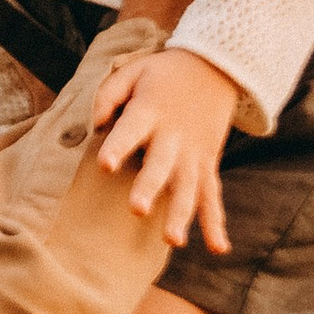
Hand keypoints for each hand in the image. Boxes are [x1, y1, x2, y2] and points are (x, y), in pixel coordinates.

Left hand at [90, 47, 238, 246]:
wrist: (217, 66)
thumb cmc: (164, 73)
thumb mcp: (134, 69)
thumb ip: (109, 93)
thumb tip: (95, 124)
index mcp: (151, 111)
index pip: (131, 130)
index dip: (118, 147)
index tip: (105, 165)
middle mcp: (174, 136)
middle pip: (160, 165)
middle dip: (150, 187)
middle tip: (137, 210)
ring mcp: (194, 153)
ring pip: (188, 188)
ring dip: (181, 214)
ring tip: (172, 240)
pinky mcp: (208, 163)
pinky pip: (213, 196)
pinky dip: (216, 222)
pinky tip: (218, 248)